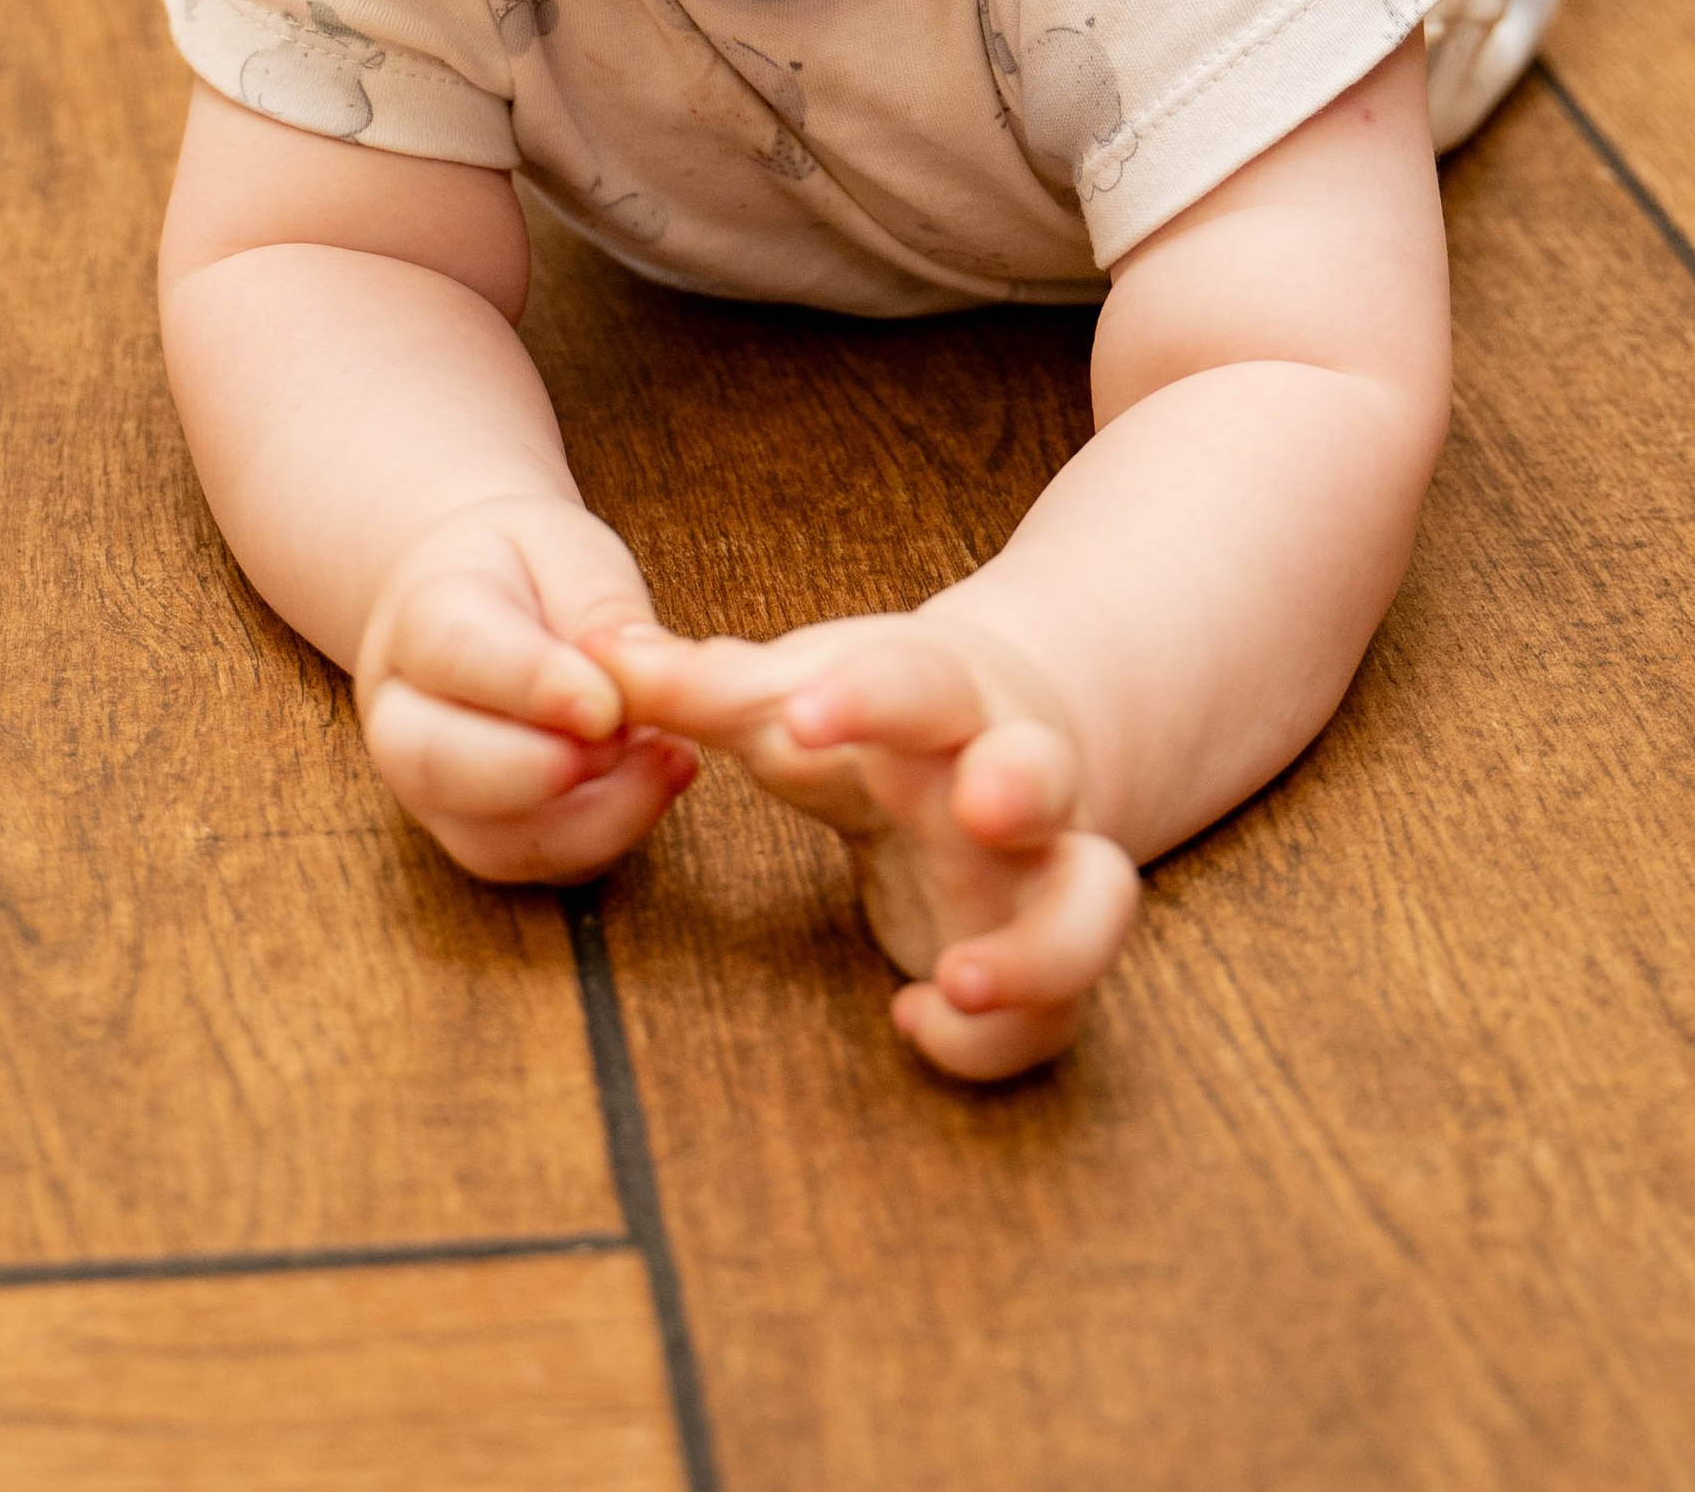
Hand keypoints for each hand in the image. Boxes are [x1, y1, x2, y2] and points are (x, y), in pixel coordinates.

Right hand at [357, 495, 695, 885]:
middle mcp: (402, 714)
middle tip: (622, 742)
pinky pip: (537, 866)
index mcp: (416, 616)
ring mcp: (432, 790)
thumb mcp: (567, 549)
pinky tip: (657, 779)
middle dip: (536, 769)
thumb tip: (637, 677)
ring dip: (589, 815)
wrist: (484, 597)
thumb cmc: (528, 569)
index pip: (451, 652)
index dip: (530, 684)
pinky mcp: (481, 836)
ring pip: (489, 839)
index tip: (603, 704)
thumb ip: (598, 607)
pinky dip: (605, 836)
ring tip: (663, 757)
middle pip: (435, 764)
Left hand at [600, 612, 1137, 1080]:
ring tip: (961, 979)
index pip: (919, 677)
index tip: (803, 712)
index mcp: (943, 698)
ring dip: (1044, 946)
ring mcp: (1039, 871)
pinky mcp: (1044, 961)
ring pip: (1097, 905)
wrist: (996, 736)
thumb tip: (598, 657)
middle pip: (1046, 772)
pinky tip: (915, 1021)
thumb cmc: (874, 714)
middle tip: (985, 805)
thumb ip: (701, 685)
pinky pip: (1056, 1017)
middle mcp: (1010, 778)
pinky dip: (997, 1037)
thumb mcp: (795, 692)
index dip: (869, 695)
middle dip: (1024, 785)